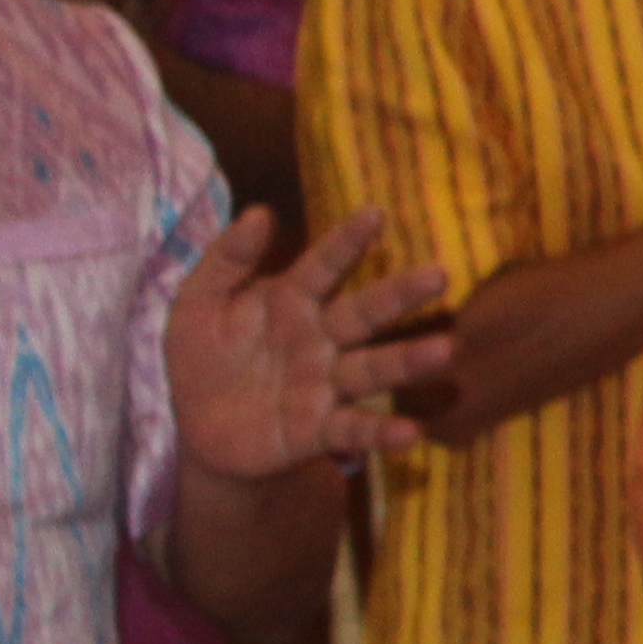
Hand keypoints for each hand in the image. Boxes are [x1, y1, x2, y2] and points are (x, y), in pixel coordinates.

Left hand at [163, 207, 451, 480]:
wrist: (200, 432)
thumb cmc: (204, 359)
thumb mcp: (197, 304)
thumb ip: (226, 259)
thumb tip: (260, 211)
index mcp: (289, 304)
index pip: (321, 268)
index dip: (345, 242)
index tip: (375, 213)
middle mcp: (319, 340)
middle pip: (364, 314)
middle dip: (400, 295)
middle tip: (439, 274)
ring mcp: (324, 385)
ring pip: (371, 369)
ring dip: (407, 361)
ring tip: (444, 350)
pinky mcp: (319, 431)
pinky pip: (354, 429)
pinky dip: (382, 432)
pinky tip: (410, 432)